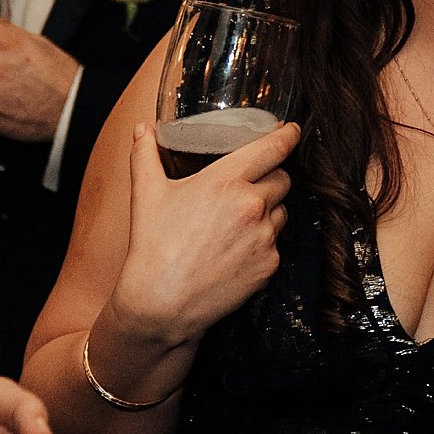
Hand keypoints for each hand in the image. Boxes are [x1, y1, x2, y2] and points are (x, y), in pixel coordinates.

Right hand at [105, 120, 297, 348]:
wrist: (162, 304)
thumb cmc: (153, 247)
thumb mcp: (146, 195)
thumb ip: (145, 155)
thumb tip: (142, 130)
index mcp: (227, 181)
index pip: (274, 147)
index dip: (288, 135)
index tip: (291, 130)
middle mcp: (252, 206)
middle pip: (282, 178)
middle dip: (269, 178)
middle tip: (248, 187)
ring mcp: (264, 237)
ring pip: (282, 210)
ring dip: (269, 210)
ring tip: (237, 222)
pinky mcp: (269, 265)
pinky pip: (276, 243)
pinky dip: (263, 242)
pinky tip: (237, 249)